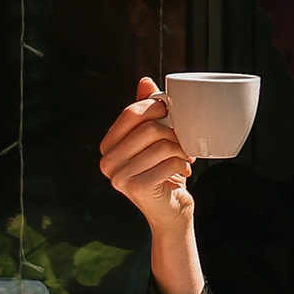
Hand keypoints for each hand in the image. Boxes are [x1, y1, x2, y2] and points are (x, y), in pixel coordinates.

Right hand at [99, 83, 199, 293]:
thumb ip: (146, 112)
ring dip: (180, 149)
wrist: (170, 212)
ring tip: (185, 157)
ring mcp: (118, 177)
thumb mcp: (154, 140)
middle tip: (184, 142)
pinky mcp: (135, 188)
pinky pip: (167, 163)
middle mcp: (107, 161)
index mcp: (107, 146)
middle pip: (148, 128)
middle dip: (173, 132)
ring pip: (160, 145)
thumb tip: (145, 80)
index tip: (172, 113)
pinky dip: (182, 164)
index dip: (155, 107)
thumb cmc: (162, 173)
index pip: (131, 114)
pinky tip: (183, 172)